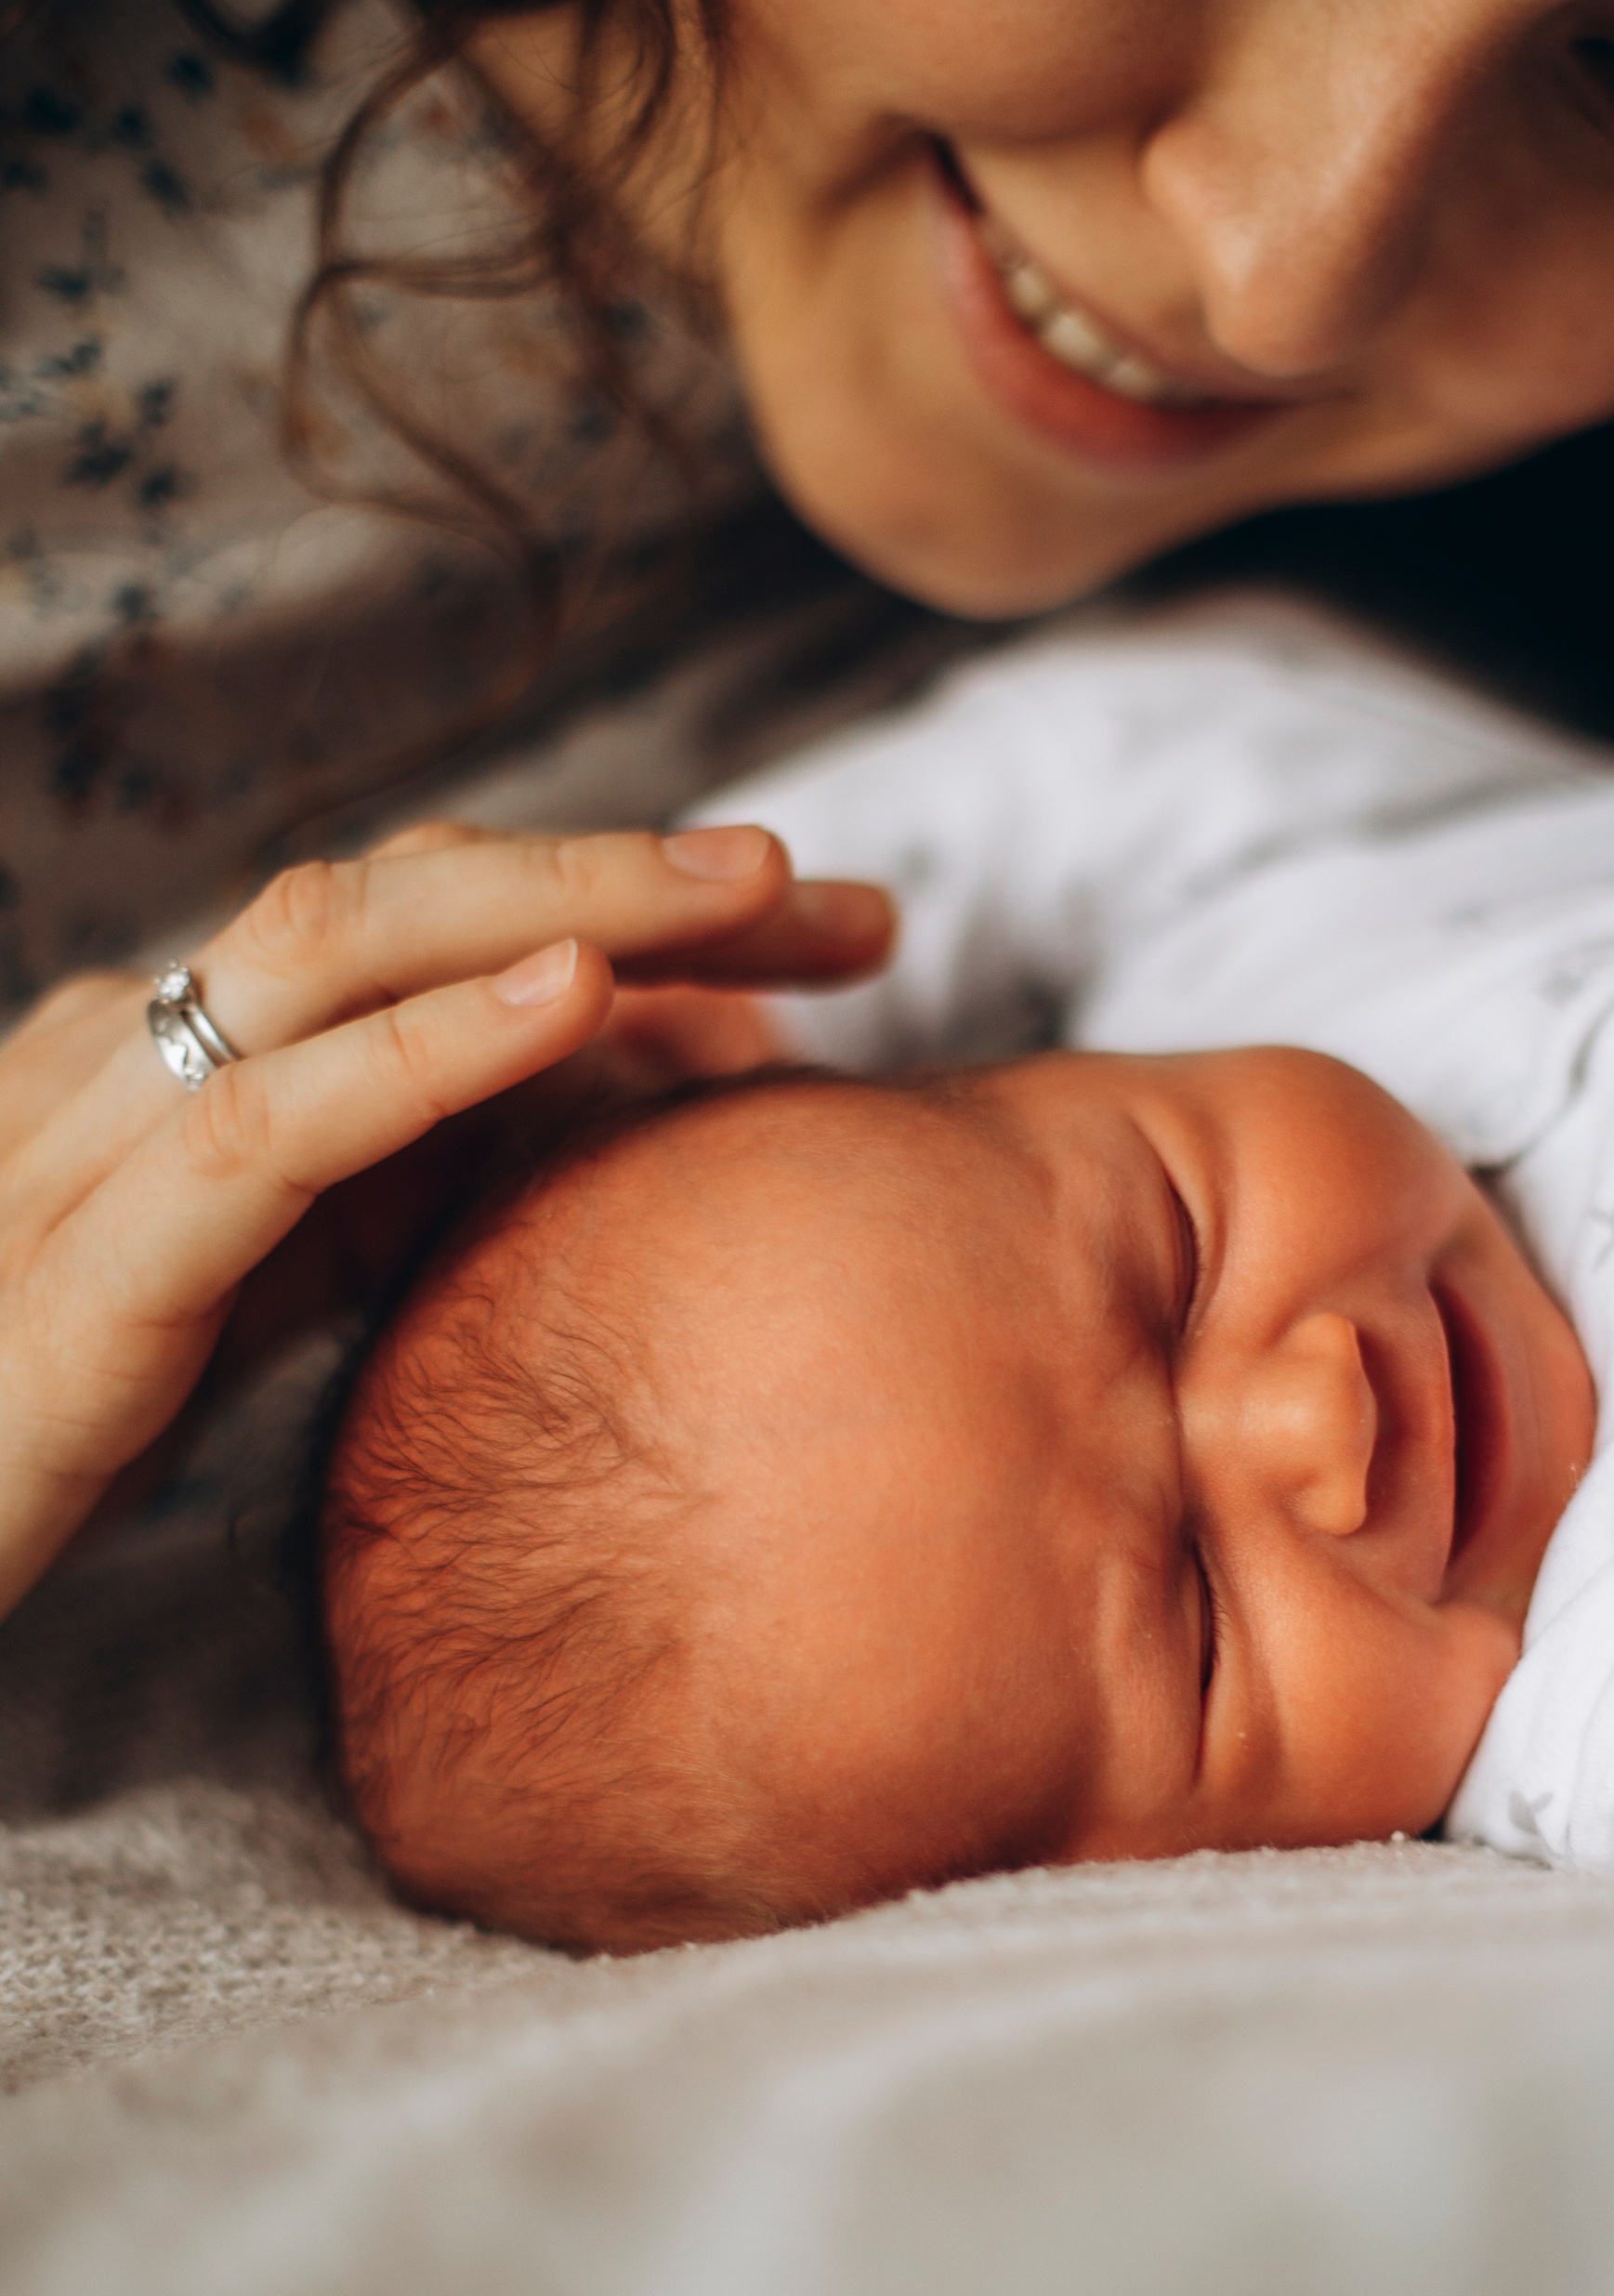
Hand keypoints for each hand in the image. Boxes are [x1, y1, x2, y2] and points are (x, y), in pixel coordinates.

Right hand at [0, 819, 890, 1619]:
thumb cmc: (67, 1415)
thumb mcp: (292, 1272)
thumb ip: (435, 1167)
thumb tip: (663, 1070)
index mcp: (192, 1045)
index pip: (440, 920)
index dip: (645, 902)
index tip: (847, 932)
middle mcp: (139, 1046)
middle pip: (410, 897)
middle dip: (640, 880)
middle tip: (853, 902)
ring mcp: (94, 1136)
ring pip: (333, 953)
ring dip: (559, 905)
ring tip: (746, 891)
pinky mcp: (86, 1273)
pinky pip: (265, 1127)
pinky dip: (422, 1051)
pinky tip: (567, 1005)